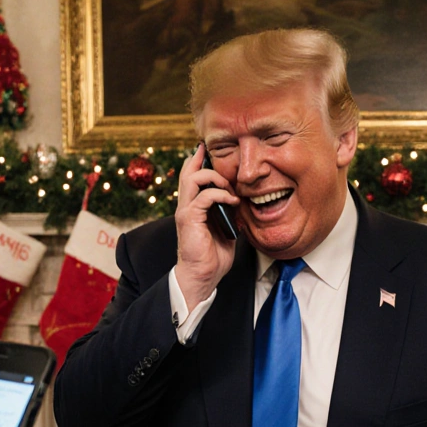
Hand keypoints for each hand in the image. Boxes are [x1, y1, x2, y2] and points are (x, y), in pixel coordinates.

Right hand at [173, 144, 238, 307]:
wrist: (202, 276)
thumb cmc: (212, 257)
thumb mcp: (226, 231)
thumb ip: (229, 215)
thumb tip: (240, 204)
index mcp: (193, 208)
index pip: (192, 178)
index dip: (198, 162)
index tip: (208, 151)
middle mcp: (186, 206)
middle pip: (188, 172)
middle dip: (201, 158)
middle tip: (213, 152)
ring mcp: (186, 211)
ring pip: (193, 178)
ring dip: (215, 177)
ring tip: (229, 188)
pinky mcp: (190, 218)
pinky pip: (205, 196)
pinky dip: (220, 194)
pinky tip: (232, 201)